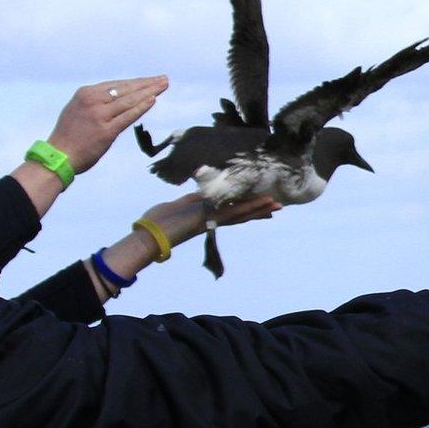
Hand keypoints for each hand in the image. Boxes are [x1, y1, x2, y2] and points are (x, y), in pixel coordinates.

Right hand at [46, 76, 167, 173]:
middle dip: (147, 83)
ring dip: (150, 91)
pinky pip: (128, 116)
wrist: (58, 156)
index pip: (116, 85)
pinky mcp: (107, 131)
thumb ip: (95, 102)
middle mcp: (93, 101)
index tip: (150, 80)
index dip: (135, 82)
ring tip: (163, 85)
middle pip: (126, 89)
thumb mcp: (77, 109)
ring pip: (130, 100)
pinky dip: (142, 107)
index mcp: (85, 93)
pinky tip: (154, 99)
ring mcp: (100, 115)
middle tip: (163, 79)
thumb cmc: (68, 135)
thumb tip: (116, 97)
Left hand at [142, 193, 281, 245]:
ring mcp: (214, 219)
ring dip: (260, 208)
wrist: (151, 234)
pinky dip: (251, 207)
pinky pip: (235, 212)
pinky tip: (263, 203)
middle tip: (277, 206)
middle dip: (259, 210)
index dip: (247, 207)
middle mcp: (214, 219)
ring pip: (243, 213)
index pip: (231, 210)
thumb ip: (191, 200)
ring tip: (277, 205)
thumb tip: (201, 193)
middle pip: (242, 213)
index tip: (261, 204)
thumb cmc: (159, 221)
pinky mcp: (213, 218)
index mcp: (207, 215)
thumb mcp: (178, 204)